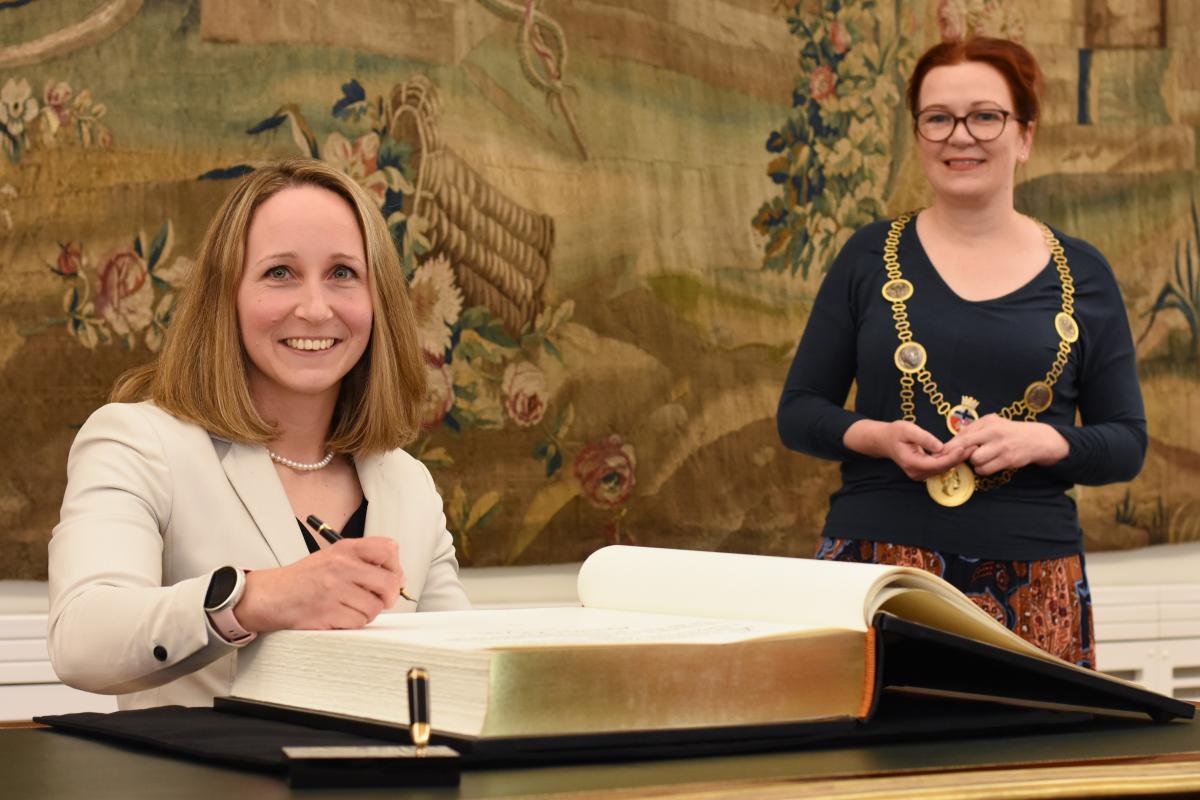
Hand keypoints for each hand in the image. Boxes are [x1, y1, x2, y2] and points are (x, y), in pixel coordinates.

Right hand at [234, 537, 403, 632]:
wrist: (269, 595)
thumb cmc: (304, 579)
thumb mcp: (333, 557)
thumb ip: (364, 562)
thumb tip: (398, 579)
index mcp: (345, 548)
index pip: (388, 549)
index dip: (395, 567)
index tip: (390, 577)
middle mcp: (342, 566)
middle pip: (389, 583)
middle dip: (388, 597)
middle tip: (378, 600)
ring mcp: (334, 590)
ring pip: (374, 608)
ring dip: (366, 613)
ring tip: (348, 607)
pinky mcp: (328, 613)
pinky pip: (358, 623)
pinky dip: (352, 623)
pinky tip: (338, 616)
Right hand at [843, 419, 969, 480]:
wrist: (884, 440)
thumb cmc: (895, 432)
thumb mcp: (907, 429)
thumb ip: (924, 438)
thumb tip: (941, 447)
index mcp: (911, 462)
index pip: (936, 463)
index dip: (952, 457)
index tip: (963, 447)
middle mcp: (916, 472)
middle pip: (942, 468)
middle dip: (958, 458)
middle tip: (973, 446)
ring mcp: (919, 474)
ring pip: (942, 469)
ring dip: (956, 459)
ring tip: (970, 448)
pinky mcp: (923, 472)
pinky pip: (939, 467)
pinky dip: (949, 460)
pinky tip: (959, 451)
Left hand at [947, 415, 1068, 475]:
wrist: (1036, 439)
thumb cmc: (1009, 431)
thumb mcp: (992, 422)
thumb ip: (973, 429)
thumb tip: (953, 438)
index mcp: (988, 423)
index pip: (963, 436)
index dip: (950, 446)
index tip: (940, 452)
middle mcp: (994, 434)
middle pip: (966, 449)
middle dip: (960, 455)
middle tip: (961, 457)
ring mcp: (1002, 448)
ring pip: (975, 461)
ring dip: (974, 463)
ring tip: (980, 458)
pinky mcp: (1008, 460)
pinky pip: (985, 470)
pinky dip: (982, 469)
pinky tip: (988, 464)